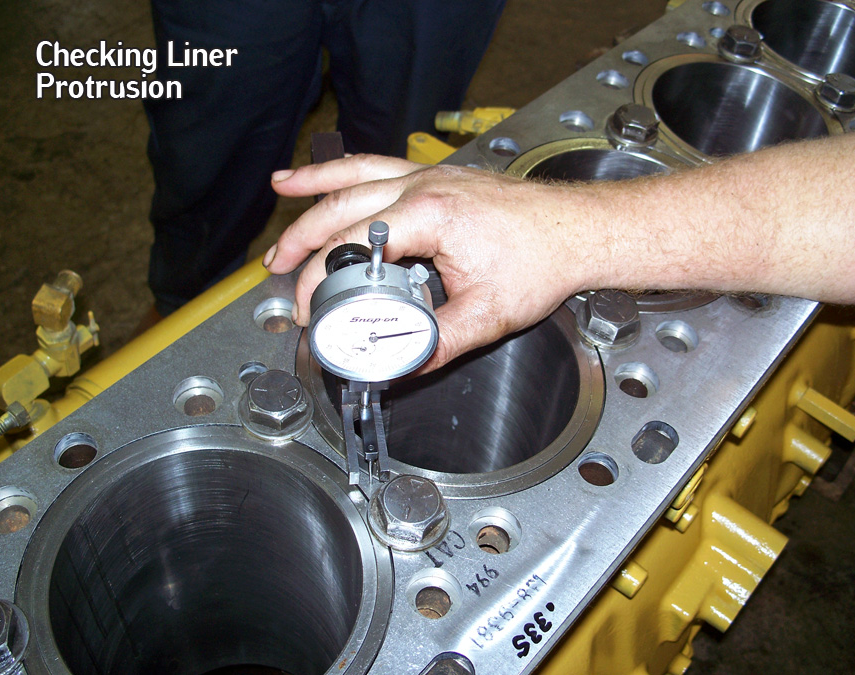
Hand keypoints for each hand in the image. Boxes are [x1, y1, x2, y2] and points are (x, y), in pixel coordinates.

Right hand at [265, 155, 594, 370]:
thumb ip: (440, 344)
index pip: (354, 243)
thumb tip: (403, 364)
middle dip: (303, 238)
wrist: (577, 230)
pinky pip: (379, 165)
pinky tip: (329, 173)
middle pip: (343, 206)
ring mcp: (430, 176)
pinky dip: (347, 169)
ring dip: (314, 189)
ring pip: (356, 175)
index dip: (321, 277)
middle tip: (278, 267)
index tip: (309, 306)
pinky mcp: (437, 176)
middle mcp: (424, 186)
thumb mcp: (487, 315)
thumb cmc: (543, 260)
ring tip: (280, 192)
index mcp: (431, 216)